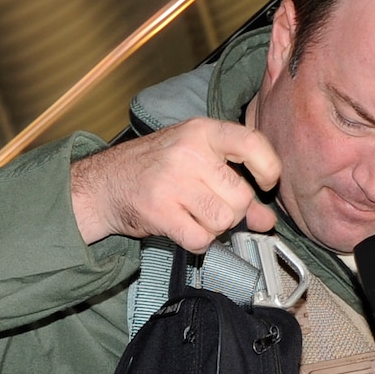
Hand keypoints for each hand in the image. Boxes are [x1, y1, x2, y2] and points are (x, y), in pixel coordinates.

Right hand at [69, 118, 281, 249]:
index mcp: (202, 132)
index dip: (269, 168)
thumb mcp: (197, 163)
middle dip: (232, 211)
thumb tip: (267, 220)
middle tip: (210, 206)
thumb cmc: (154, 169)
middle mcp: (188, 152)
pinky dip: (197, 241)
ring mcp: (172, 181)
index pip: (252, 144)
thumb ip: (235, 186)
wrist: (105, 184)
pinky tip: (183, 227)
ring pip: (224, 220)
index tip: (266, 183)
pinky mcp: (159, 210)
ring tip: (194, 215)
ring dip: (214, 228)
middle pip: (240, 196)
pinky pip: (201, 239)